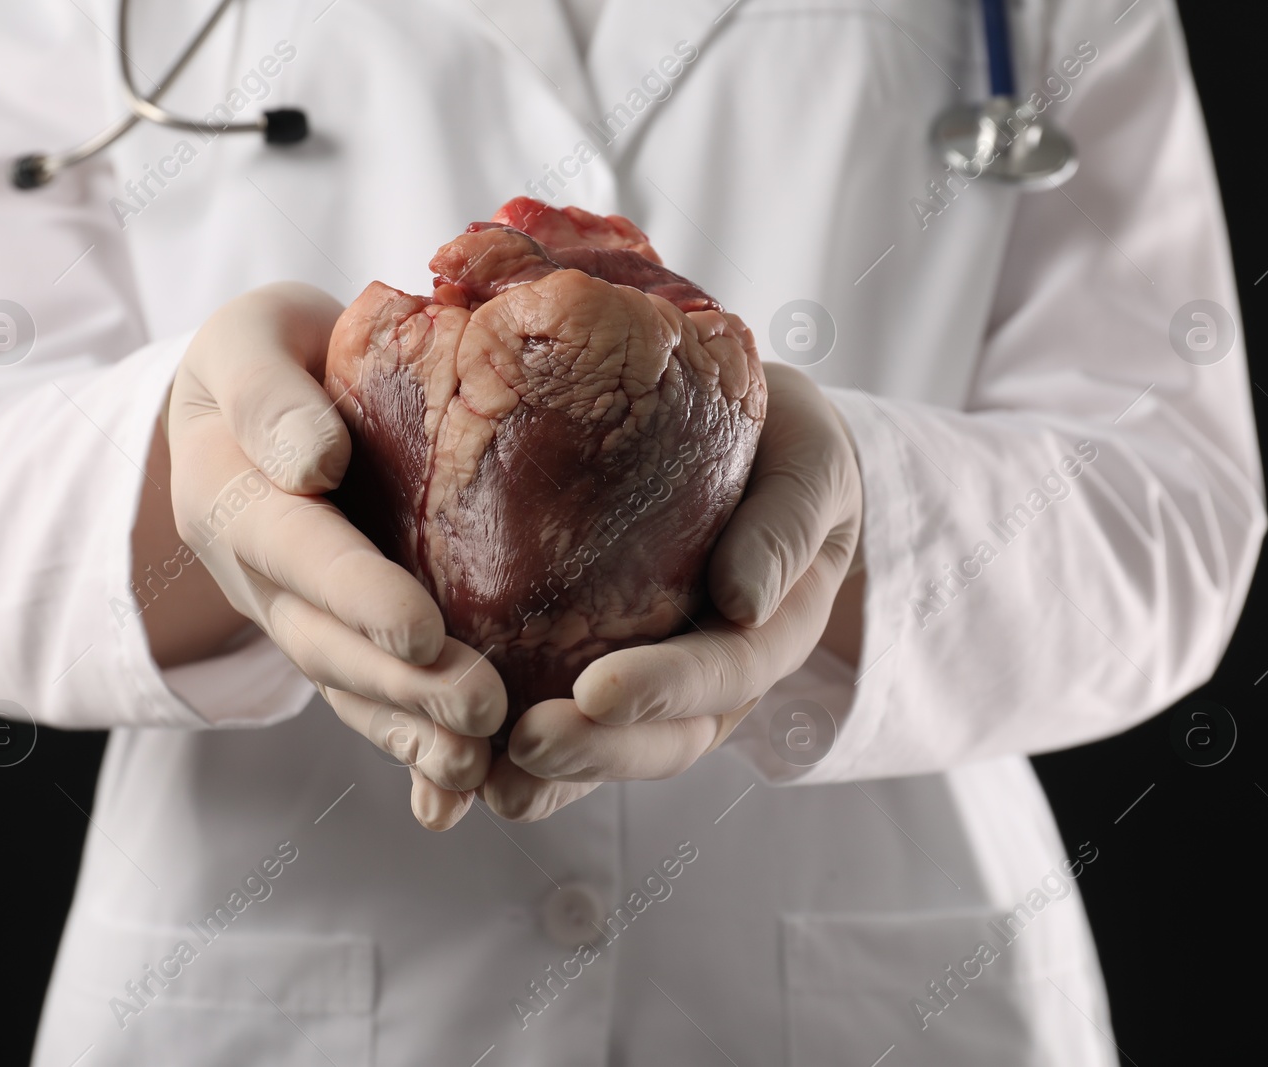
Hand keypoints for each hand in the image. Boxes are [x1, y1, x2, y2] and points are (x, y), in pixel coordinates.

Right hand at [164, 282, 506, 829]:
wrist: (260, 399)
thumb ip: (270, 396)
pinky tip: (463, 786)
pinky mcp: (344, 635)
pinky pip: (370, 697)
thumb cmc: (268, 356)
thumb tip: (317, 463)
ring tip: (479, 762)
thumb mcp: (247, 340)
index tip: (420, 629)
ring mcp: (298, 614)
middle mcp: (261, 573)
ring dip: (411, 728)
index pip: (296, 546)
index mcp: (232, 492)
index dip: (354, 592)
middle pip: (324, 639)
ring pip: (349, 684)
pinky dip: (410, 745)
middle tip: (481, 709)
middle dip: (400, 683)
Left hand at [479, 363, 862, 819]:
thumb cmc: (783, 443)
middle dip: (595, 750)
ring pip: (610, 748)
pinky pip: (563, 722)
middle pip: (664, 738)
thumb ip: (789, 523)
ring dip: (553, 774)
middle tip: (524, 744)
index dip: (664, 689)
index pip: (725, 673)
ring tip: (487, 783)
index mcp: (771, 631)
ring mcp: (658, 681)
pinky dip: (512, 752)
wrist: (749, 440)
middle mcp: (715, 677)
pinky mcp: (597, 666)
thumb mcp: (811, 464)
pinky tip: (457, 771)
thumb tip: (744, 599)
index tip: (596, 691)